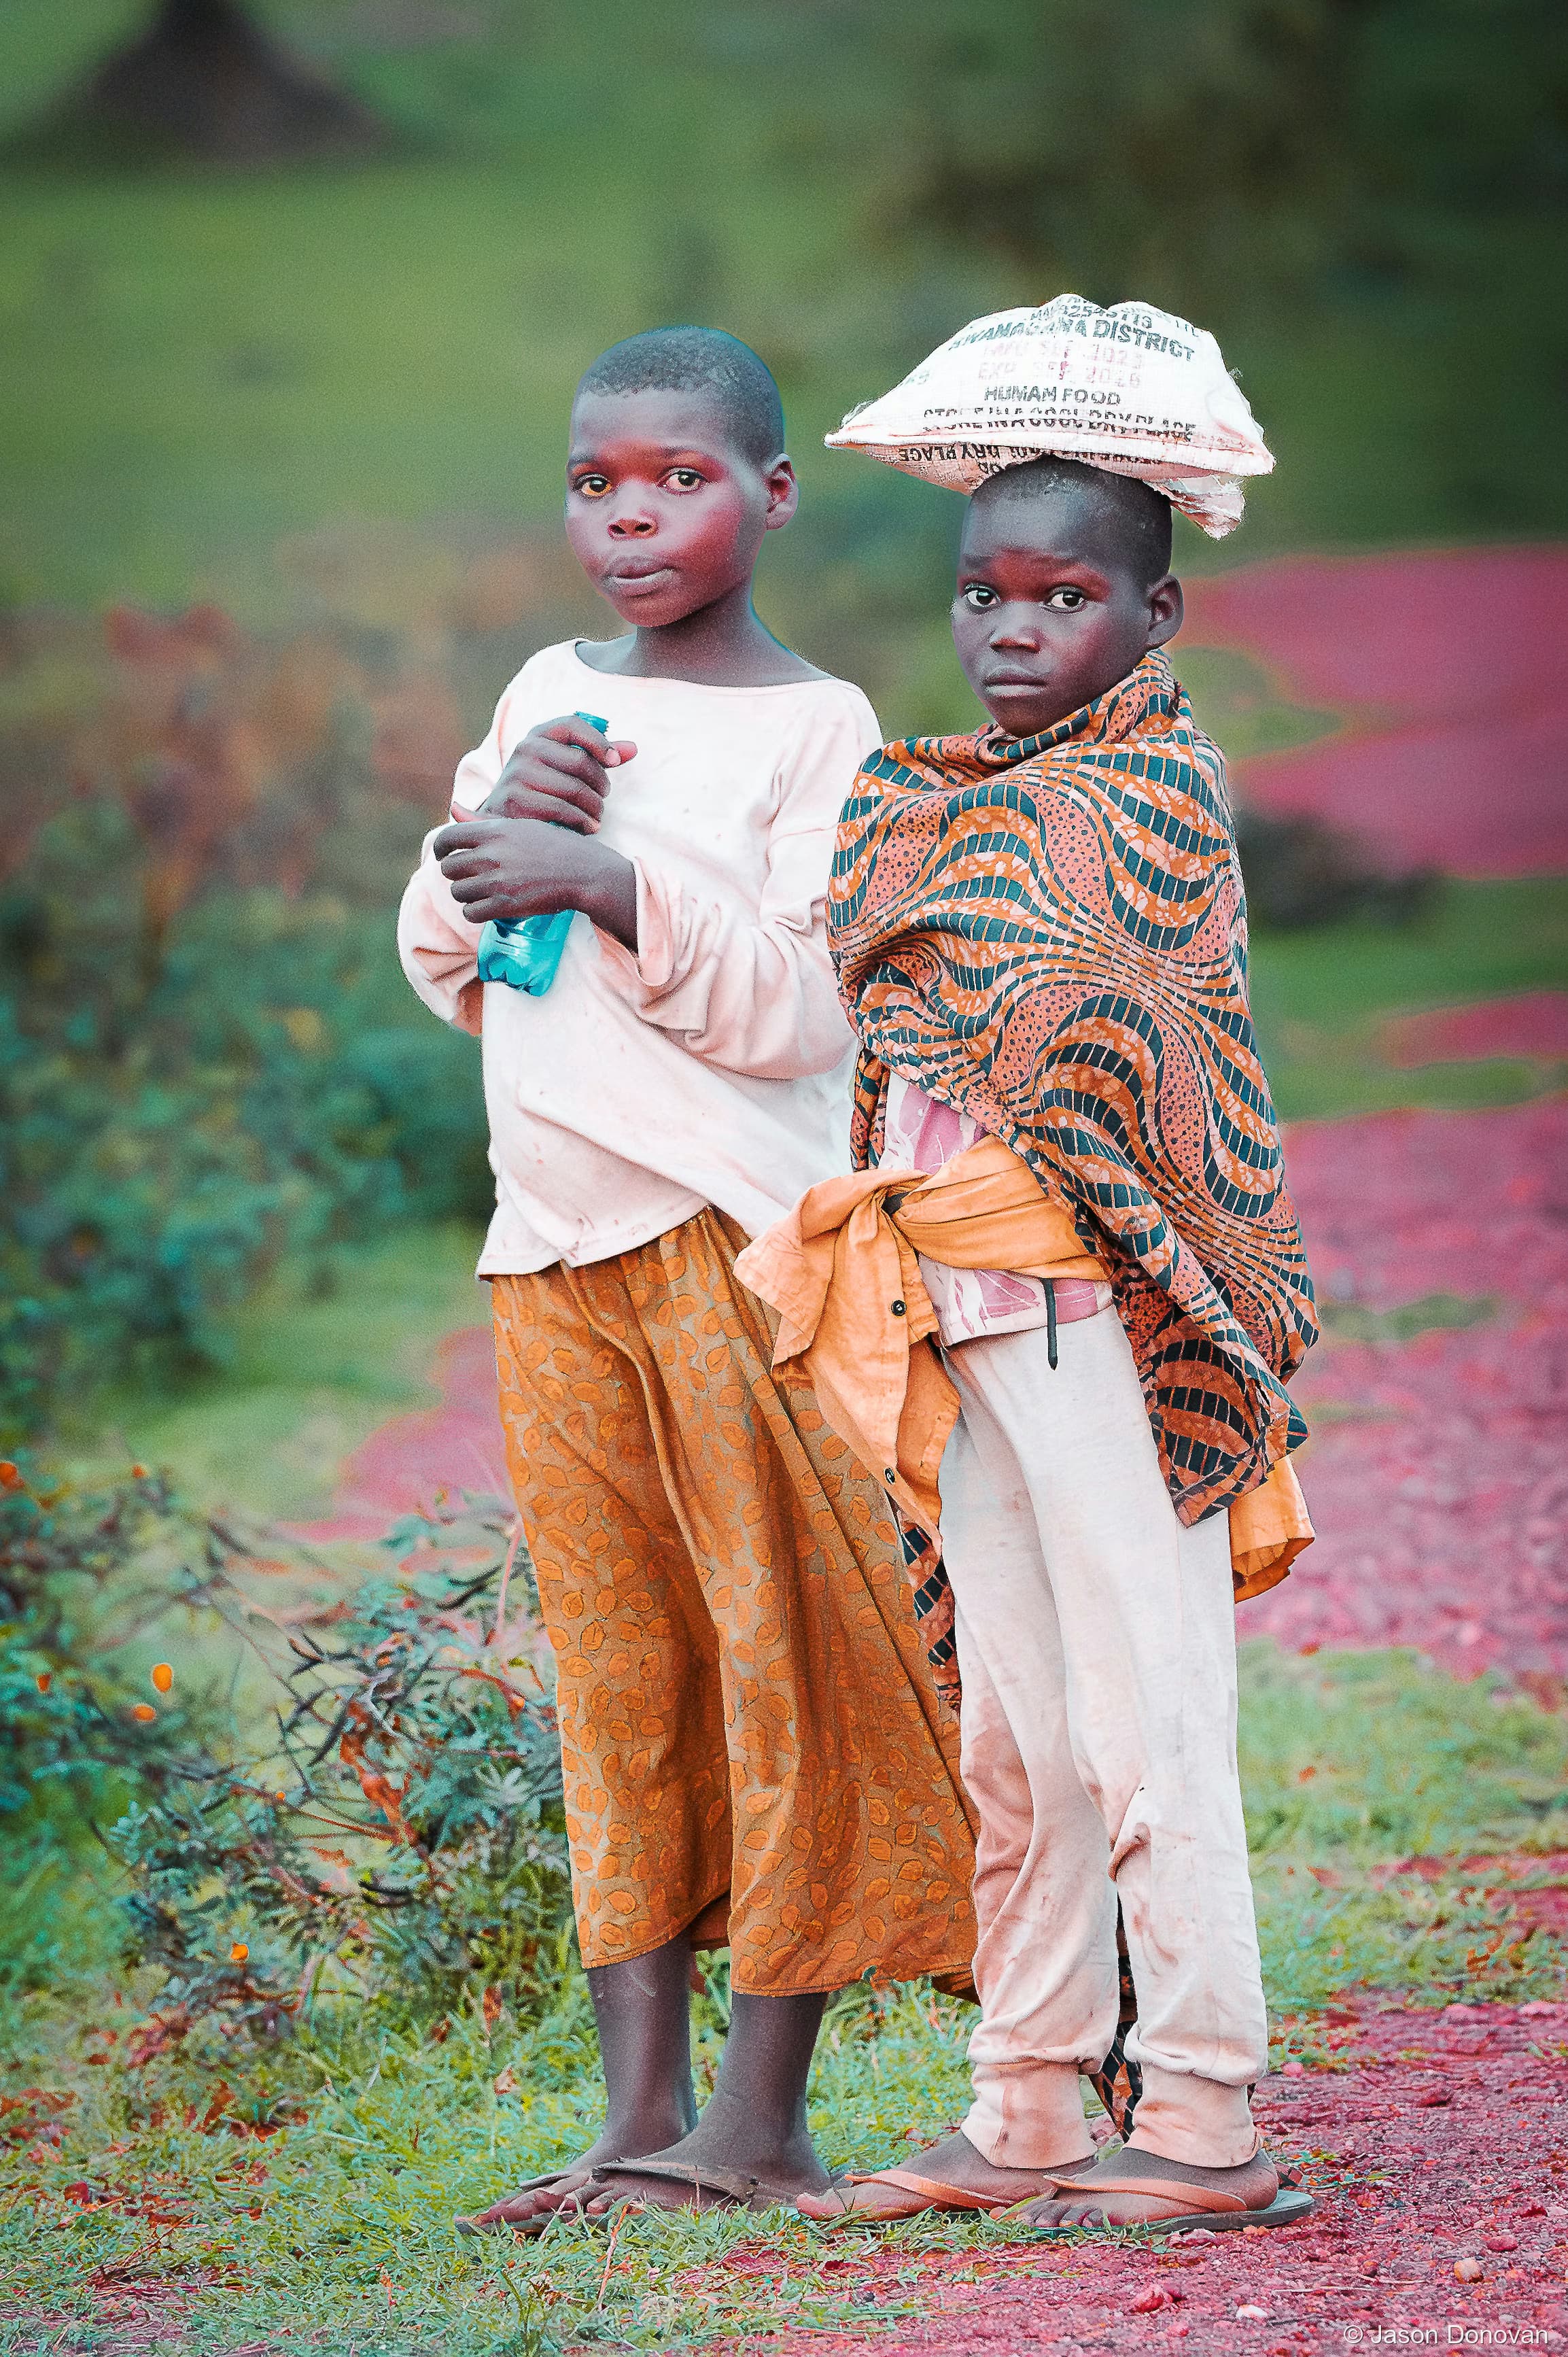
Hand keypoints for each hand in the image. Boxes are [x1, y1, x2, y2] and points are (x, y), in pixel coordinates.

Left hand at [433, 814, 637, 949]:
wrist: (583, 872)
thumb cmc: (553, 846)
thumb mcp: (519, 827)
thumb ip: (481, 821)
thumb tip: (452, 807)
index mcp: (494, 831)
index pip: (447, 838)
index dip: (440, 848)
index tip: (443, 855)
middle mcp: (491, 855)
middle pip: (448, 868)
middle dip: (456, 874)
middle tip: (470, 876)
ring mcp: (497, 881)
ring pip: (458, 892)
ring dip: (467, 894)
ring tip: (483, 891)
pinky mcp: (504, 905)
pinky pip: (470, 913)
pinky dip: (475, 912)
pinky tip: (488, 906)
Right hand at [459, 714, 636, 832]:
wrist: (501, 814)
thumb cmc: (544, 787)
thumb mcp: (565, 765)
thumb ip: (597, 755)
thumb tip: (633, 748)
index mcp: (539, 734)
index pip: (573, 725)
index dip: (599, 742)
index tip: (614, 761)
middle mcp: (525, 749)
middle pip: (580, 762)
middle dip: (601, 784)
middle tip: (603, 798)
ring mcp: (517, 775)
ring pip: (574, 790)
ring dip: (595, 808)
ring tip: (597, 816)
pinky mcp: (514, 801)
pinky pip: (561, 811)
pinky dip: (582, 822)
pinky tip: (588, 828)